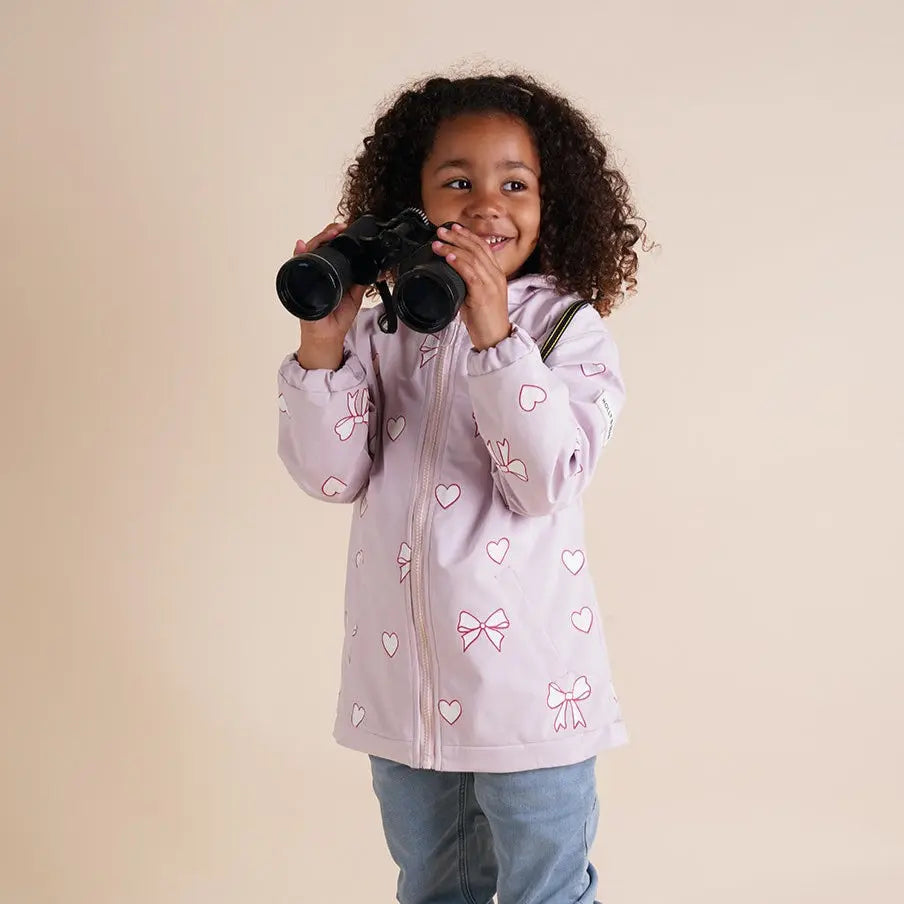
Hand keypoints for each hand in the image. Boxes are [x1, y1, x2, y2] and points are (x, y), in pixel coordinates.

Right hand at [293, 223, 365, 368]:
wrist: (329, 333)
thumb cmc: (338, 316)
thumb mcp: (356, 295)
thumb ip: (362, 281)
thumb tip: (375, 268)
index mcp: (330, 270)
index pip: (330, 247)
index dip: (336, 237)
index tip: (345, 230)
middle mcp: (317, 269)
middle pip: (318, 245)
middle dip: (328, 234)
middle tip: (339, 229)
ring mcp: (307, 274)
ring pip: (308, 251)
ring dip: (317, 240)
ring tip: (329, 234)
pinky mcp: (299, 282)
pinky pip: (296, 265)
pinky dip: (298, 254)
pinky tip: (301, 246)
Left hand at [431, 224, 511, 350]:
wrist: (495, 338)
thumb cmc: (485, 320)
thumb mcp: (478, 296)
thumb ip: (469, 282)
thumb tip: (452, 273)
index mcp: (496, 274)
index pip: (484, 247)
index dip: (469, 235)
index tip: (455, 228)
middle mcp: (496, 276)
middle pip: (477, 248)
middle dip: (458, 236)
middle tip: (441, 231)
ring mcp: (491, 284)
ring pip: (472, 258)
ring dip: (453, 248)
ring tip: (439, 243)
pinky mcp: (483, 294)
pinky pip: (471, 273)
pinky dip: (459, 263)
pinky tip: (450, 257)